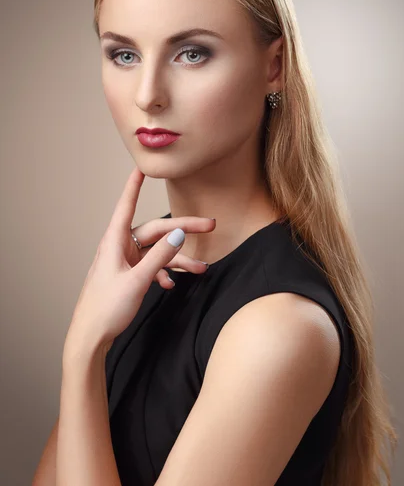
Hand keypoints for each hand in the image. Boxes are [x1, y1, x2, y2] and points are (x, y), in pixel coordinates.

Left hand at [63, 166, 215, 358]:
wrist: (90, 338)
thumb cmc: (106, 308)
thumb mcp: (137, 281)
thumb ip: (160, 257)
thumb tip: (178, 234)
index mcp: (115, 242)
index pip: (127, 205)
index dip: (135, 185)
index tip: (142, 168)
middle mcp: (120, 247)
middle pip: (156, 230)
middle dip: (183, 230)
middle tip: (210, 227)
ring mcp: (125, 261)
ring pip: (157, 251)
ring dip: (178, 258)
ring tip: (201, 269)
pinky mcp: (129, 275)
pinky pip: (152, 266)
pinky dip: (164, 271)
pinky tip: (173, 283)